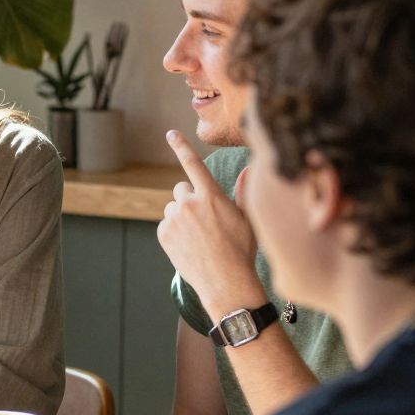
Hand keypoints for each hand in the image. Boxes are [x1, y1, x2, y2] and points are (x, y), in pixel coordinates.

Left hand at [156, 131, 260, 320]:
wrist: (225, 281)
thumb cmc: (241, 250)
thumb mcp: (247, 218)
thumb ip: (243, 191)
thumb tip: (250, 169)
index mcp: (211, 195)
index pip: (193, 164)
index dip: (181, 146)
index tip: (171, 134)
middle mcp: (189, 203)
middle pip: (181, 189)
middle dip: (190, 200)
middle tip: (205, 221)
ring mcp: (174, 219)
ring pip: (173, 208)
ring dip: (182, 217)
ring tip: (199, 237)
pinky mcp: (163, 233)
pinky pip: (166, 225)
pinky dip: (174, 232)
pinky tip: (190, 246)